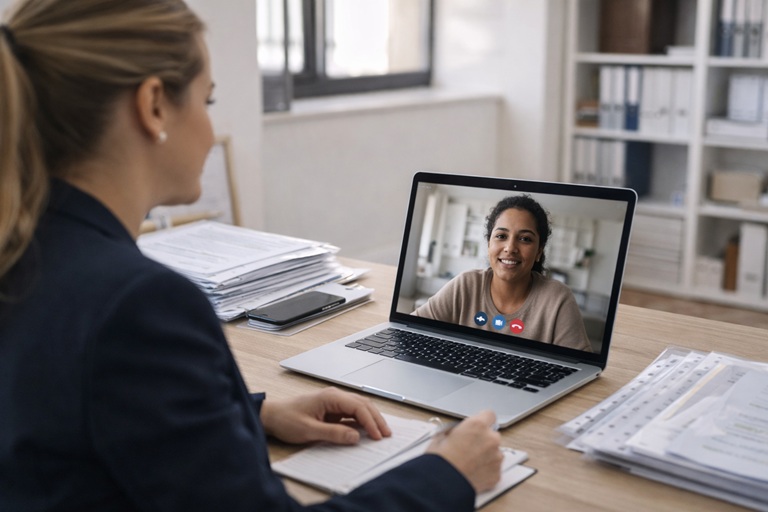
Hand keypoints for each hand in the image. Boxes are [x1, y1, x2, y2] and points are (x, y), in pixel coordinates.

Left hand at [260, 387, 391, 444]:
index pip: (358, 407)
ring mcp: (334, 402)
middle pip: (363, 405)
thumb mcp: (309, 430)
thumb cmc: (286, 420)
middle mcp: (335, 396)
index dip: (370, 422)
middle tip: (387, 435)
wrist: (271, 416)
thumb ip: (333, 433)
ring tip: (381, 433)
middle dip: (376, 419)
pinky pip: (351, 414)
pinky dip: (361, 421)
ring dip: (371, 419)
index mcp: (330, 397)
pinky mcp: (331, 409)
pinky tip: (367, 430)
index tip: (378, 436)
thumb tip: (355, 436)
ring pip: (359, 408)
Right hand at [426, 410, 502, 492]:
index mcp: (477, 425)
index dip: (482, 420)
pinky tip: (472, 472)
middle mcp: (491, 439)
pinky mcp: (497, 474)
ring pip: (495, 452)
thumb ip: (454, 431)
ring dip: (485, 455)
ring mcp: (496, 458)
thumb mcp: (440, 436)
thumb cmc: (439, 461)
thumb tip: (454, 433)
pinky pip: (494, 468)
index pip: (489, 415)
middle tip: (467, 448)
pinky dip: (486, 470)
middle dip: (483, 440)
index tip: (478, 426)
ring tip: (468, 463)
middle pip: (492, 435)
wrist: (442, 485)